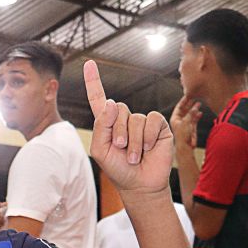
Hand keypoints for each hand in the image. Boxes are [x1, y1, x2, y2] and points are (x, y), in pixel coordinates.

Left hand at [84, 61, 172, 194]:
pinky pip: (151, 120)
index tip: (89, 64)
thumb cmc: (118, 170)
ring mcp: (142, 121)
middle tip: (121, 150)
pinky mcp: (158, 125)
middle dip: (118, 132)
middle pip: (118, 109)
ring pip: (135, 118)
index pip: (99, 99)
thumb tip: (111, 103)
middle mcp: (125, 119)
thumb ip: (101, 127)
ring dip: (133, 141)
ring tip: (133, 156)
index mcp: (107, 124)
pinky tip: (148, 148)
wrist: (139, 184)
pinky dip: (147, 136)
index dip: (94, 81)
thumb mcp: (101, 150)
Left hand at [169, 94, 201, 149]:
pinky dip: (197, 116)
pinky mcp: (191, 127)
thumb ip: (191, 113)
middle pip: (185, 109)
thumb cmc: (183, 135)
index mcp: (175, 118)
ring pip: (190, 114)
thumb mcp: (186, 122)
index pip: (179, 107)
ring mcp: (185, 123)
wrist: (186, 146)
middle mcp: (179, 120)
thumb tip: (196, 106)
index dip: (184, 100)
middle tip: (195, 96)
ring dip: (194, 109)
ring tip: (199, 103)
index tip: (188, 94)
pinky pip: (194, 119)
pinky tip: (200, 113)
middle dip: (190, 104)